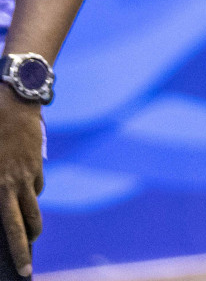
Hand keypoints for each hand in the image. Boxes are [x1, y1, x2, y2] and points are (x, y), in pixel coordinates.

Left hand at [0, 92, 41, 276]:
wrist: (14, 99)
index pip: (12, 228)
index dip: (19, 251)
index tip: (22, 270)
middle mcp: (15, 183)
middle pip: (28, 222)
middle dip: (27, 247)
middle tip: (25, 266)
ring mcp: (28, 172)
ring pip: (33, 205)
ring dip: (31, 223)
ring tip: (30, 235)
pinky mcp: (34, 161)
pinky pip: (34, 184)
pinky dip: (29, 192)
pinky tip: (24, 194)